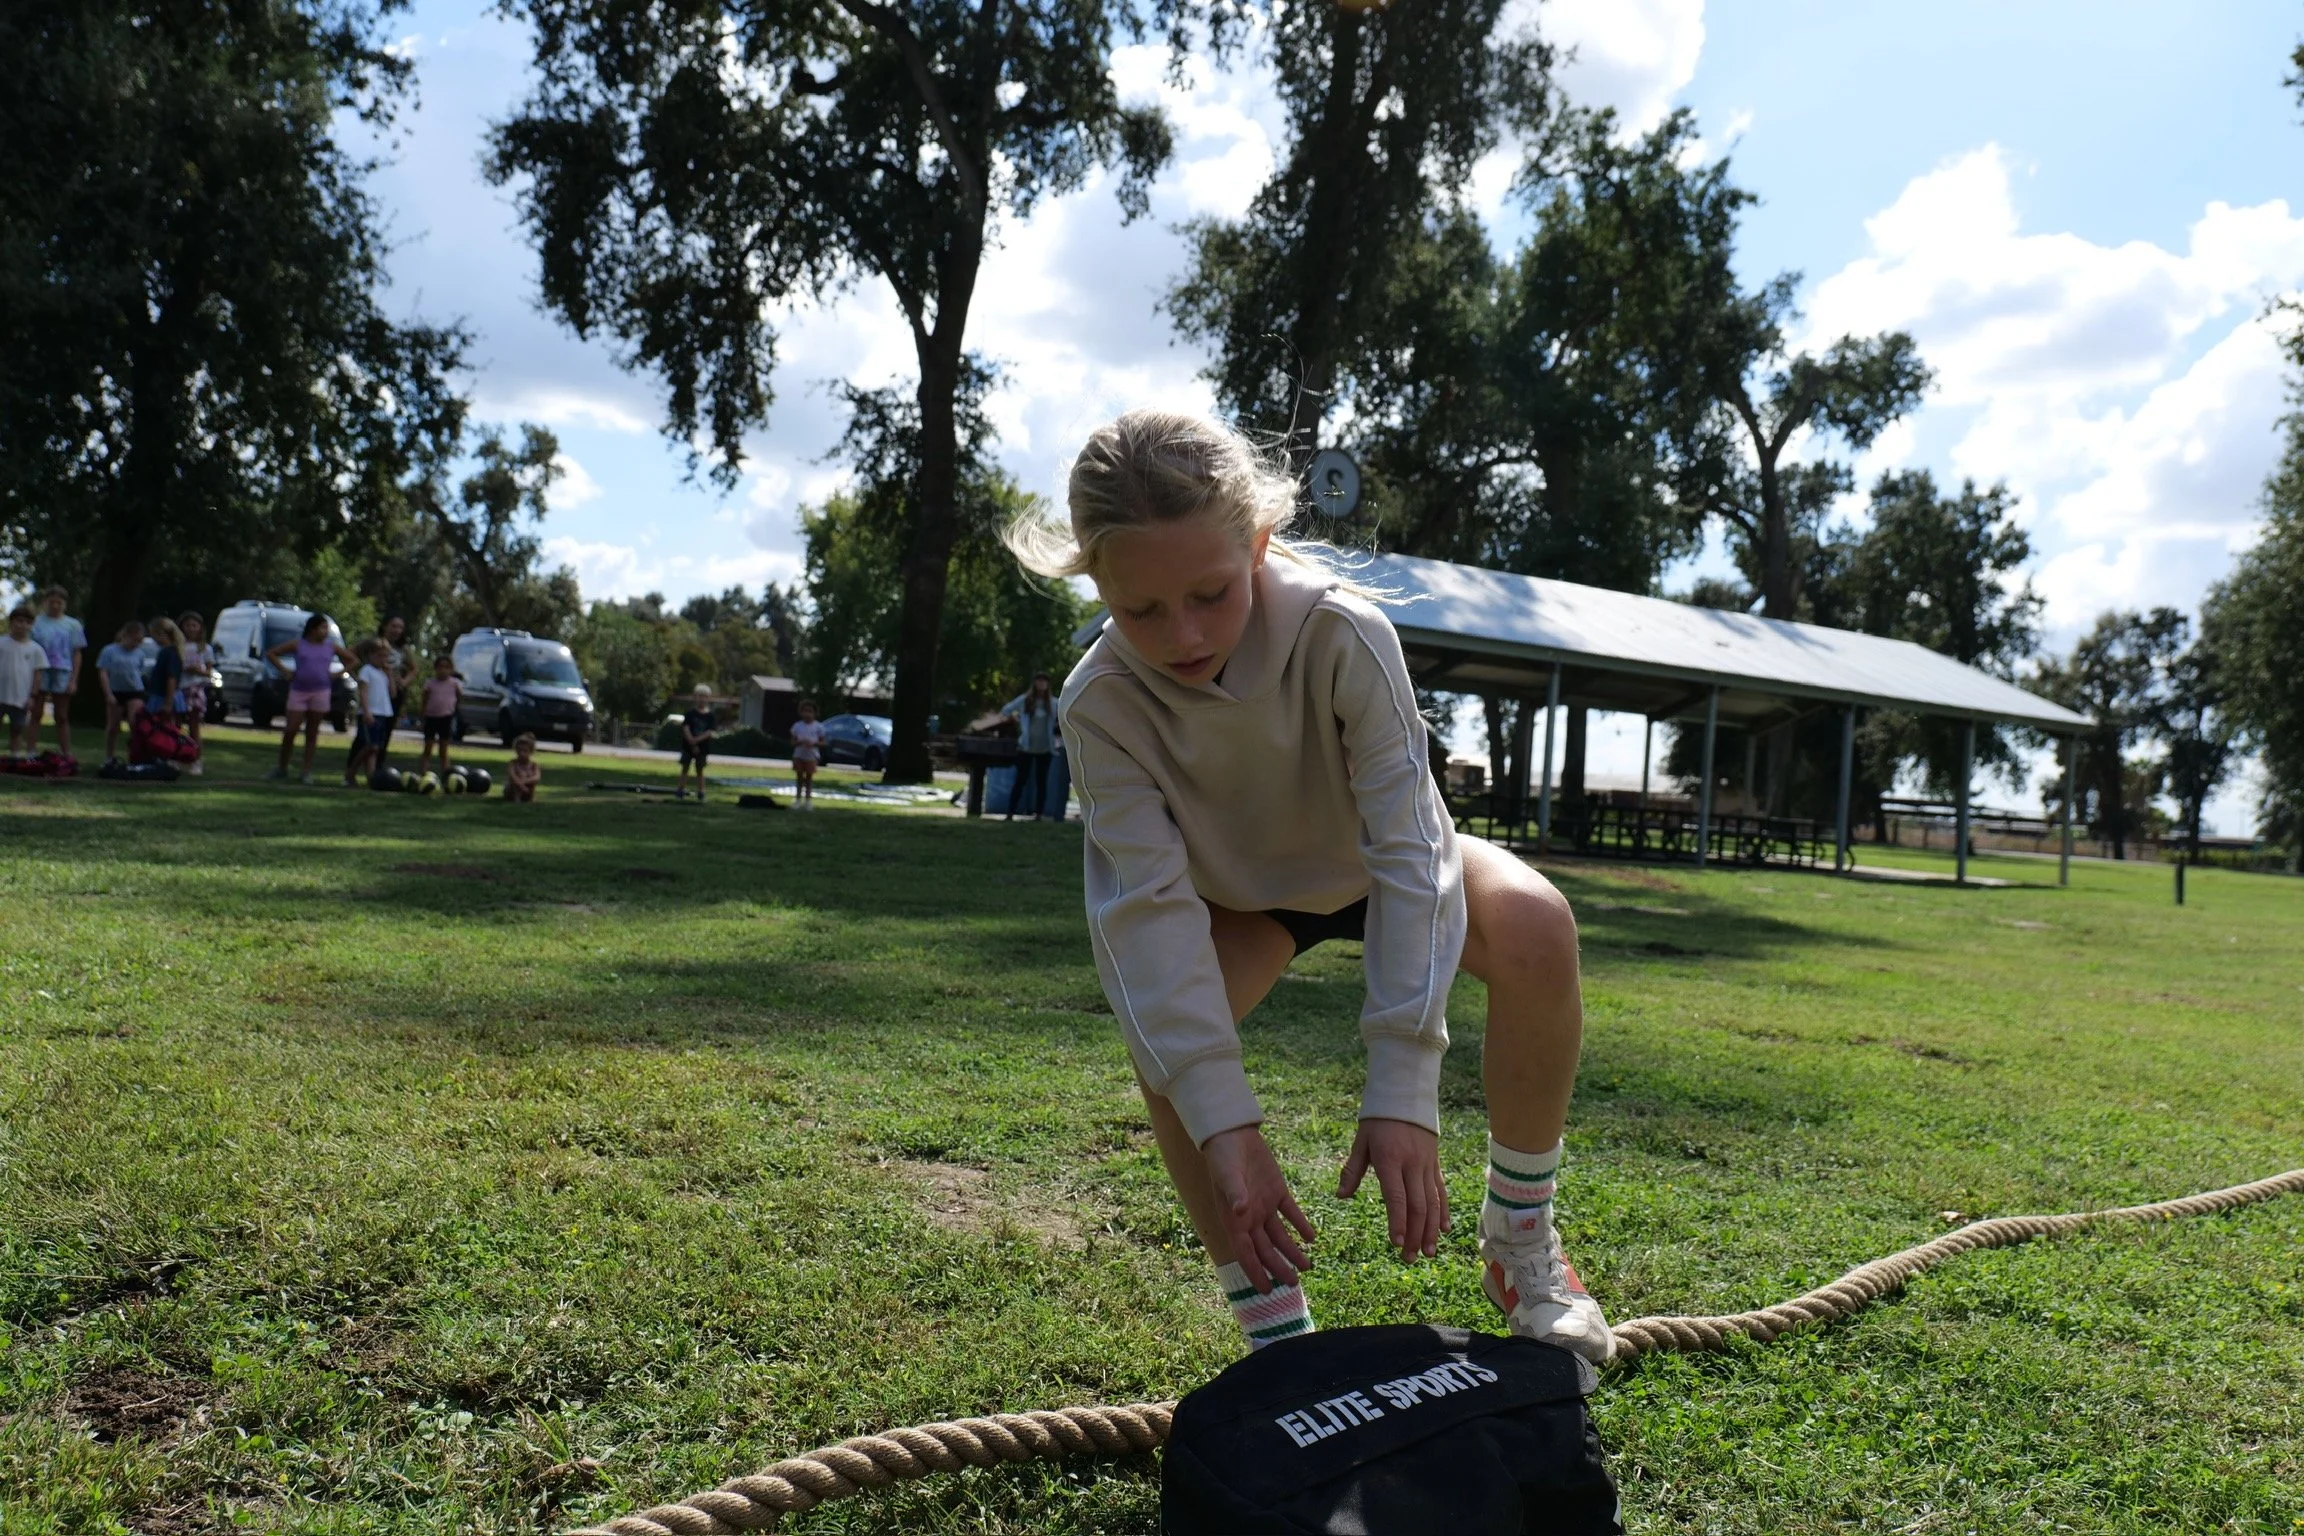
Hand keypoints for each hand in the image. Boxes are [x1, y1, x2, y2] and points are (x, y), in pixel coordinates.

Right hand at [1202, 1125, 1316, 1292]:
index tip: (1267, 1291)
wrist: (1232, 1133)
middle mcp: (1249, 1217)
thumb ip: (1235, 1193)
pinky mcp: (1276, 1191)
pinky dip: (1301, 1225)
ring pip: (1280, 1235)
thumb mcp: (1228, 1175)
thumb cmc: (1224, 1156)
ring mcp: (1264, 1205)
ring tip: (1308, 1266)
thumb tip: (1239, 1211)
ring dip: (1292, 1251)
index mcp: (1234, 1219)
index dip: (1256, 1273)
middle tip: (1294, 1283)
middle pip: (1266, 1249)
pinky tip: (1312, 1238)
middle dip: (1278, 1267)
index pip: (1246, 1254)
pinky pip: (1290, 1213)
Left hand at [1337, 1118, 1448, 1260]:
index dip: (1398, 1221)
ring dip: (1431, 1229)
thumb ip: (1352, 1170)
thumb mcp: (1361, 1141)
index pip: (1396, 1196)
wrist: (1406, 1096)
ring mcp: (1427, 1165)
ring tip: (1428, 1252)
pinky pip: (1441, 1191)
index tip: (1397, 1242)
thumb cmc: (1377, 1120)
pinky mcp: (1435, 1164)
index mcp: (1390, 1159)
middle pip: (1417, 1205)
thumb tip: (1340, 1197)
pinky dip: (1443, 1212)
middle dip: (1415, 1234)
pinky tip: (1444, 1230)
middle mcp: (1412, 1164)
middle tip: (1410, 1258)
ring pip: (1432, 1202)